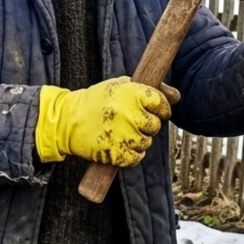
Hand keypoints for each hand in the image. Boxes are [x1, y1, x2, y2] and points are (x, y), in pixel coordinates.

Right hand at [35, 77, 177, 166]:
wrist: (66, 120)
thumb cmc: (96, 101)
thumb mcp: (120, 86)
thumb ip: (150, 89)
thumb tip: (177, 97)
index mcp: (131, 92)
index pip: (161, 103)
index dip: (161, 108)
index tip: (154, 110)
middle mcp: (129, 113)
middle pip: (155, 125)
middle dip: (147, 125)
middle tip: (130, 121)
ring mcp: (123, 134)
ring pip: (147, 142)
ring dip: (138, 140)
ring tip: (121, 132)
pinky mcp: (116, 153)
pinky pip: (136, 158)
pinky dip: (131, 155)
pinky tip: (119, 145)